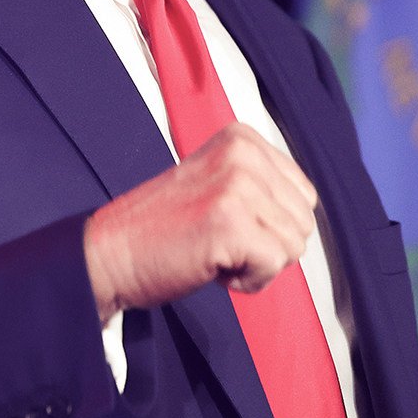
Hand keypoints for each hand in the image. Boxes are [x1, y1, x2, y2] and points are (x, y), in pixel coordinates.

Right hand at [81, 122, 318, 320]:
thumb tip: (308, 212)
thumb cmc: (162, 229)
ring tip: (212, 250)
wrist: (109, 253)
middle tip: (217, 239)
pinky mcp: (231, 223)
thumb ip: (260, 184)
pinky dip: (248, 280)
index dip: (270, 222)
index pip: (303, 193)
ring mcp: (236, 186)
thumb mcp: (217, 183)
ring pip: (294, 245)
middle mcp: (242, 153)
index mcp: (240, 137)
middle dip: (267, 244)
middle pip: (304, 221)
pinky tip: (212, 266)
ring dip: (256, 263)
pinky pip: (274, 265)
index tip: (224, 220)